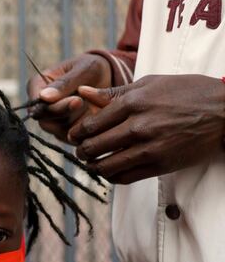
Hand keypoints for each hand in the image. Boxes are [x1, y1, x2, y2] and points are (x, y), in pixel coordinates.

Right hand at [27, 54, 111, 141]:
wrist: (107, 78)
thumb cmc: (92, 68)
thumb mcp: (83, 69)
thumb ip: (64, 83)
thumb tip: (43, 97)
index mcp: (37, 85)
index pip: (36, 103)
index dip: (54, 105)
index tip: (76, 100)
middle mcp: (40, 106)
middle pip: (45, 119)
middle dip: (68, 113)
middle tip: (85, 103)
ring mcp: (51, 121)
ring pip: (58, 130)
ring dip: (77, 121)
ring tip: (92, 107)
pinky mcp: (63, 132)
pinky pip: (71, 137)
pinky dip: (84, 130)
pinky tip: (95, 117)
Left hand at [68, 74, 224, 183]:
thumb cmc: (187, 93)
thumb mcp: (150, 83)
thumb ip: (114, 92)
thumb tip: (82, 93)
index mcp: (133, 103)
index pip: (90, 124)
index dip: (76, 134)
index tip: (74, 136)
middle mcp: (138, 126)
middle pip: (93, 147)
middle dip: (81, 152)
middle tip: (81, 152)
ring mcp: (149, 148)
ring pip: (105, 166)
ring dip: (94, 167)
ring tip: (93, 163)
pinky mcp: (160, 165)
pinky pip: (124, 178)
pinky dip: (112, 177)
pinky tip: (111, 170)